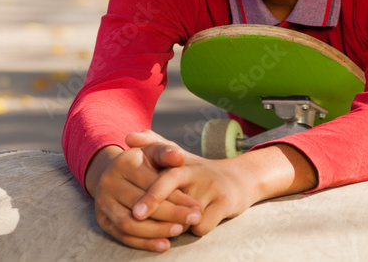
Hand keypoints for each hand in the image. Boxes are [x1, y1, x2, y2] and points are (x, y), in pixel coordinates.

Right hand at [88, 136, 201, 251]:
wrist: (116, 174)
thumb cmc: (143, 163)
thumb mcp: (155, 152)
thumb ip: (168, 153)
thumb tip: (180, 156)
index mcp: (123, 162)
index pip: (153, 184)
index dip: (178, 196)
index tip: (197, 206)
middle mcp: (108, 182)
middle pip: (142, 204)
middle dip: (171, 214)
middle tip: (194, 219)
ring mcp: (103, 203)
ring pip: (130, 224)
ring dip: (157, 230)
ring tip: (180, 230)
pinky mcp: (102, 220)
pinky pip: (123, 237)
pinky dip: (145, 243)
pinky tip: (165, 244)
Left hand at [127, 131, 258, 237]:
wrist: (239, 180)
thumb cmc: (198, 173)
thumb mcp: (177, 157)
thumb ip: (152, 146)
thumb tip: (128, 137)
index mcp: (180, 160)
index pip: (161, 166)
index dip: (147, 185)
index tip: (133, 202)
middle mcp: (195, 169)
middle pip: (170, 182)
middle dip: (152, 199)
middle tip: (137, 215)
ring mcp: (211, 185)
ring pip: (184, 212)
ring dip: (174, 223)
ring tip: (169, 225)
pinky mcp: (225, 202)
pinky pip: (202, 224)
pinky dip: (195, 230)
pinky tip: (194, 225)